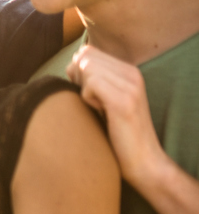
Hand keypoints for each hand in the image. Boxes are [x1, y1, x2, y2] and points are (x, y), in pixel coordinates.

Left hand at [66, 46, 165, 189]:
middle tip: (93, 103)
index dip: (77, 73)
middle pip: (84, 58)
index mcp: (128, 70)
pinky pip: (91, 84)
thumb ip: (91, 79)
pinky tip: (102, 114)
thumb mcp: (103, 99)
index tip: (88, 95)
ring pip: (86, 68)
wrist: (142, 161)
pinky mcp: (125, 100)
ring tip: (100, 110)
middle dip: (77, 79)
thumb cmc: (115, 133)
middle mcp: (132, 72)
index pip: (86, 52)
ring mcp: (131, 85)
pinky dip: (87, 99)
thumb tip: (71, 64)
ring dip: (83, 91)